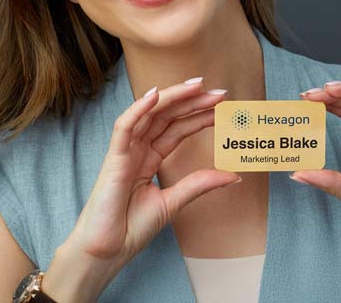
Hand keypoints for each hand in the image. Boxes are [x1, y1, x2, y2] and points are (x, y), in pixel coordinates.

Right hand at [64, 79, 239, 263]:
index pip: (178, 128)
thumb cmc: (131, 228)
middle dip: (193, 101)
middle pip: (167, 116)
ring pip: (149, 114)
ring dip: (173, 97)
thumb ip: (199, 184)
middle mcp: (138, 148)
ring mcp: (125, 151)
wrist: (106, 253)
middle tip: (219, 93)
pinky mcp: (113, 158)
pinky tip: (156, 95)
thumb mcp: (173, 202)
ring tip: (197, 86)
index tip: (222, 106)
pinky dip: (138, 109)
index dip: (199, 115)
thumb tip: (234, 176)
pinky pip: (124, 127)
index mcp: (150, 157)